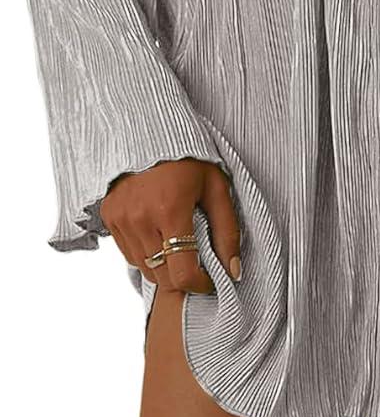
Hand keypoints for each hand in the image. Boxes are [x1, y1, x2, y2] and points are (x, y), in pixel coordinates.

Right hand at [100, 158, 240, 295]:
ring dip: (165, 267)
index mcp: (170, 210)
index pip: (182, 273)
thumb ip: (227, 231)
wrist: (150, 132)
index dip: (200, 284)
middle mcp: (140, 218)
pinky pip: (129, 254)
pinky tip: (160, 237)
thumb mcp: (217, 188)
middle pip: (163, 276)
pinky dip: (147, 254)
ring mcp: (120, 218)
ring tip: (180, 248)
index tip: (211, 279)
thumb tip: (233, 271)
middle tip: (198, 263)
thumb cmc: (189, 158)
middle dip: (184, 277)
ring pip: (144, 268)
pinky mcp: (109, 216)